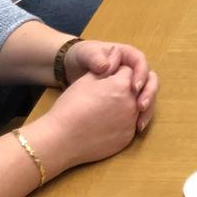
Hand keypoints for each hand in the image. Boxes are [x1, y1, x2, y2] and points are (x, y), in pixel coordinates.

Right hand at [30, 66, 155, 171]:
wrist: (60, 139)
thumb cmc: (71, 106)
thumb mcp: (87, 80)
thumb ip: (107, 67)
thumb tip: (117, 56)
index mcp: (122, 85)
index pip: (128, 71)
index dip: (117, 73)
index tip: (105, 80)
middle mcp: (132, 104)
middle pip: (136, 89)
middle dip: (126, 88)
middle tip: (108, 95)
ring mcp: (130, 123)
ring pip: (136, 108)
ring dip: (127, 105)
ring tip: (106, 109)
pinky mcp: (127, 139)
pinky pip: (130, 126)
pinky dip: (123, 123)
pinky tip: (107, 124)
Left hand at [65, 41, 157, 118]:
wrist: (71, 70)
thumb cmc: (82, 58)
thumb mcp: (86, 55)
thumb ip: (95, 58)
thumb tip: (106, 66)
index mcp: (127, 56)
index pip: (141, 62)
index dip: (141, 74)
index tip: (134, 87)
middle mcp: (134, 70)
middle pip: (150, 80)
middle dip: (148, 93)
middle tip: (140, 106)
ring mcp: (132, 85)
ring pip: (147, 95)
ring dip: (147, 109)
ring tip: (139, 123)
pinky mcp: (128, 98)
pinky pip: (138, 107)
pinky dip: (139, 117)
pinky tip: (135, 129)